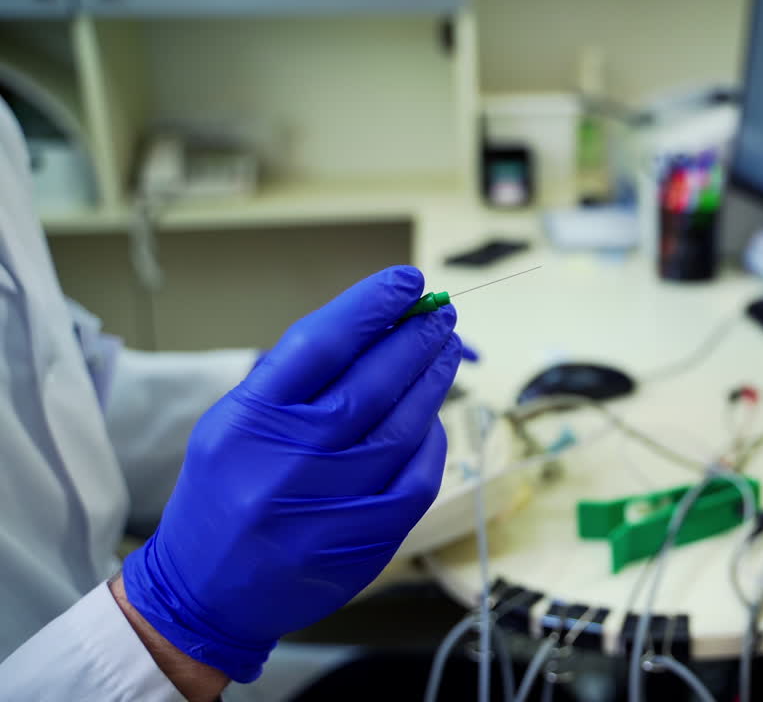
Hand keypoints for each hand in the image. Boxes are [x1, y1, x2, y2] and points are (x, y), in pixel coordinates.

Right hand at [122, 266, 461, 681]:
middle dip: (414, 340)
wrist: (204, 592)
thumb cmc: (225, 493)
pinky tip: (432, 417)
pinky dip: (431, 441)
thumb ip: (296, 380)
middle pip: (370, 383)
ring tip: (446, 352)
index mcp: (247, 421)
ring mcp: (328, 505)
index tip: (407, 281)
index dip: (370, 305)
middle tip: (440, 314)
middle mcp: (287, 461)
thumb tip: (378, 325)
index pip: (319, 344)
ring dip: (432, 382)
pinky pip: (416, 478)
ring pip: (402, 428)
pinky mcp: (363, 541)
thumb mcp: (233, 423)